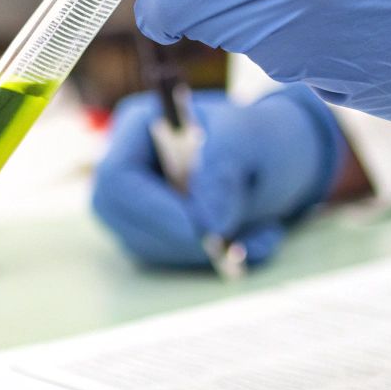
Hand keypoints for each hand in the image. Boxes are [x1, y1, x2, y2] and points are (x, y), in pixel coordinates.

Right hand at [92, 87, 340, 268]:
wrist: (272, 161)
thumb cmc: (254, 137)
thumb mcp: (247, 138)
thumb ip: (223, 169)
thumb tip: (207, 222)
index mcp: (138, 128)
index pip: (117, 176)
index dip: (151, 208)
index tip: (200, 229)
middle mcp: (127, 168)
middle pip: (120, 217)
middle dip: (178, 237)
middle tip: (228, 243)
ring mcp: (135, 205)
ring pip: (147, 246)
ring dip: (205, 251)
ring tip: (262, 232)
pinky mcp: (154, 236)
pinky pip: (172, 262)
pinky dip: (216, 261)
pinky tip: (254, 241)